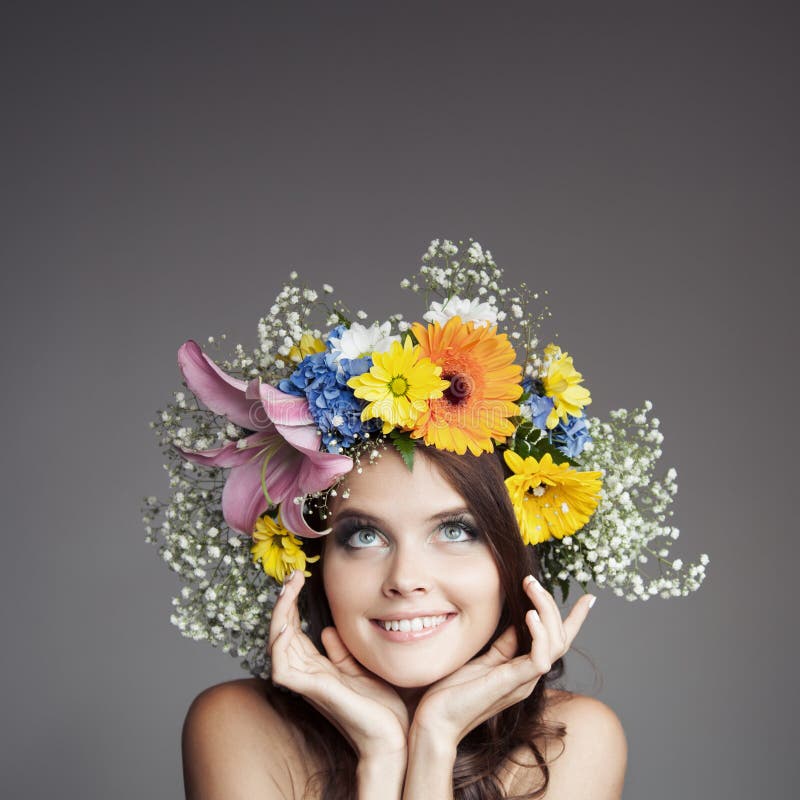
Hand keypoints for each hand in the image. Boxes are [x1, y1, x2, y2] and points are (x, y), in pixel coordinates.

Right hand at [268, 570, 408, 761]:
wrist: (392, 737)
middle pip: (281, 631)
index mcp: (317, 667)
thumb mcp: (360, 669)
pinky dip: (280, 643)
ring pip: (277, 644)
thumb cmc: (380, 707)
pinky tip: (286, 622)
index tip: (299, 577)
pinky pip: (283, 666)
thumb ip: (342, 652)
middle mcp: (307, 672)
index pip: (293, 630)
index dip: (291, 603)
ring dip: (279, 614)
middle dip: (283, 600)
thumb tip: (328, 631)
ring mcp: (307, 682)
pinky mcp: (313, 690)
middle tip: (292, 574)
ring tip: (288, 588)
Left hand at [410, 576, 594, 746]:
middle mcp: (528, 676)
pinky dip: (539, 633)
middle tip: (533, 580)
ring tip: (531, 587)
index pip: (556, 642)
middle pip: (560, 638)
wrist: (435, 721)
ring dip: (546, 610)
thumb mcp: (481, 658)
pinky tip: (529, 615)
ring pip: (556, 644)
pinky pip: (540, 658)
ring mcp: (523, 682)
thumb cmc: (451, 691)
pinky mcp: (513, 684)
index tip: (588, 598)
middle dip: (551, 605)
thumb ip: (502, 643)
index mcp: (522, 670)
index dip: (574, 620)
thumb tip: (515, 617)